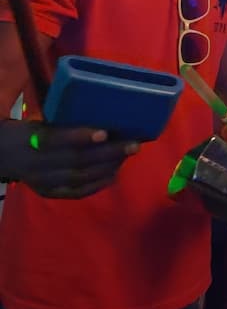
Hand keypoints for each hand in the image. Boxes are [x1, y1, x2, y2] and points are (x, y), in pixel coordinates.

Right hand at [0, 119, 137, 198]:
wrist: (2, 156)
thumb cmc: (28, 132)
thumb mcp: (40, 122)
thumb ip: (65, 123)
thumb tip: (104, 115)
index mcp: (32, 140)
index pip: (56, 139)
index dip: (80, 137)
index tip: (104, 132)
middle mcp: (37, 164)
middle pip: (75, 160)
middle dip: (108, 153)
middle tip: (133, 144)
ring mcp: (43, 182)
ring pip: (80, 178)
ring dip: (107, 167)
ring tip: (127, 155)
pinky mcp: (49, 193)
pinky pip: (76, 192)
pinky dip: (97, 184)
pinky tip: (114, 174)